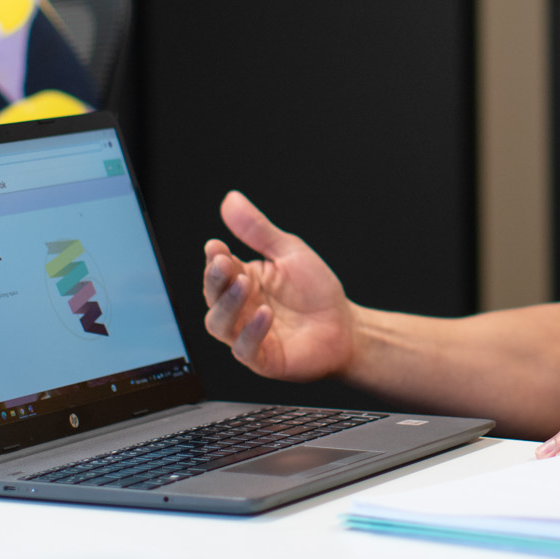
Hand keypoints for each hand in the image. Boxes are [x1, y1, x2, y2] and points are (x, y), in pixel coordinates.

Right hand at [202, 191, 357, 381]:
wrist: (346, 326)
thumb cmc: (317, 291)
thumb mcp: (290, 252)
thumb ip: (259, 230)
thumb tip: (231, 200)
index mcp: (243, 280)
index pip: (217, 269)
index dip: (214, 259)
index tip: (215, 247)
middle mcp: (240, 308)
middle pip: (212, 296)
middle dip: (215, 279)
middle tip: (225, 264)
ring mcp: (247, 334)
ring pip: (219, 324)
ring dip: (228, 304)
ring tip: (245, 285)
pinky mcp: (262, 359)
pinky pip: (244, 349)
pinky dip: (250, 332)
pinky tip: (264, 315)